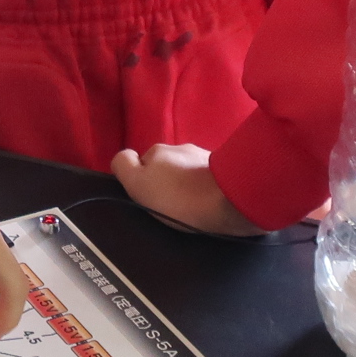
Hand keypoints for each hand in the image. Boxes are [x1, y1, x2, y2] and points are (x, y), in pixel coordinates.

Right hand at [111, 143, 262, 237]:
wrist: (230, 201)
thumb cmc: (179, 197)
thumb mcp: (140, 184)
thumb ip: (125, 166)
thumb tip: (125, 157)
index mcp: (157, 151)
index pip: (139, 162)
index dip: (140, 180)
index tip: (149, 198)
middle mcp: (179, 148)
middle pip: (164, 166)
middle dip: (166, 181)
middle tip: (171, 206)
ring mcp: (204, 157)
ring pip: (187, 172)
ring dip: (187, 184)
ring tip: (193, 208)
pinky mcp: (225, 170)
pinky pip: (207, 179)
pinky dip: (205, 188)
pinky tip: (209, 204)